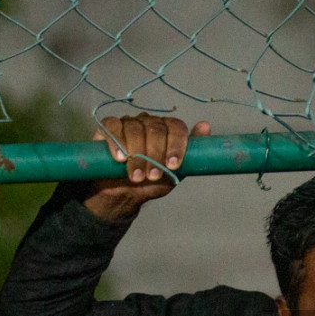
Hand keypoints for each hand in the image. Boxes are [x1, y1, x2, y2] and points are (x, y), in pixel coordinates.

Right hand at [84, 114, 211, 223]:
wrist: (122, 193)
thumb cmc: (150, 182)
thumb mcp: (173, 174)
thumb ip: (190, 155)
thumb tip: (205, 125)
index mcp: (167, 130)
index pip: (176, 127)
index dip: (176, 145)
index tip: (173, 165)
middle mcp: (149, 122)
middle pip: (156, 129)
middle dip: (155, 154)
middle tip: (151, 176)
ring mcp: (129, 122)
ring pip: (135, 128)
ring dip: (136, 154)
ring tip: (136, 176)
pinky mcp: (108, 127)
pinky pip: (112, 126)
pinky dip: (116, 141)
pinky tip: (120, 158)